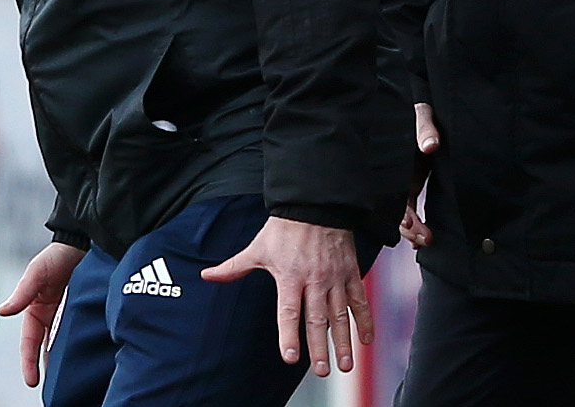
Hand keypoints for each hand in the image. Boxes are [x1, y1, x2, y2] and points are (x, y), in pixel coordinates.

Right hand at [0, 242, 84, 387]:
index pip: (30, 342)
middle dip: (47, 367)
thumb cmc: (56, 255)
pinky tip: (87, 356)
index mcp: (35, 310)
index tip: (32, 381)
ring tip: (69, 380)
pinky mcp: (83, 308)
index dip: (29, 362)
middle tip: (51, 388)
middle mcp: (50, 315)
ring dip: (64, 359)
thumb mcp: (36, 272)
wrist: (84, 241)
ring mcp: (68, 313)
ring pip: (64, 342)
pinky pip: (80, 330)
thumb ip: (22, 293)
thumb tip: (2, 312)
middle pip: (46, 347)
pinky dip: (81, 343)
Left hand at [201, 216, 371, 376]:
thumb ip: (234, 267)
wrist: (316, 204)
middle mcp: (315, 280)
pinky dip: (365, 319)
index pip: (289, 312)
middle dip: (320, 347)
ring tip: (346, 364)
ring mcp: (335, 277)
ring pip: (341, 314)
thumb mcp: (258, 248)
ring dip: (344, 341)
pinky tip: (367, 339)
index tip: (291, 356)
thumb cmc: (285, 227)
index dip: (289, 335)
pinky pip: (359, 299)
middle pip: (317, 320)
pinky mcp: (350, 272)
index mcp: (290, 277)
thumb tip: (207, 275)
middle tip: (323, 370)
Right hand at [401, 102, 438, 247]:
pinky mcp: (412, 181)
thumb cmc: (416, 109)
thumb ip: (425, 127)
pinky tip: (424, 237)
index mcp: (394, 163)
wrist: (420, 108)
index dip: (399, 212)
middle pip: (396, 208)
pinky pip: (411, 207)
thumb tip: (430, 146)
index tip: (409, 223)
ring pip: (403, 212)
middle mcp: (395, 175)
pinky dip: (416, 223)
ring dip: (413, 228)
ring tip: (425, 240)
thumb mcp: (422, 114)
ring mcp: (403, 180)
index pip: (392, 193)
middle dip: (408, 226)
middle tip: (423, 237)